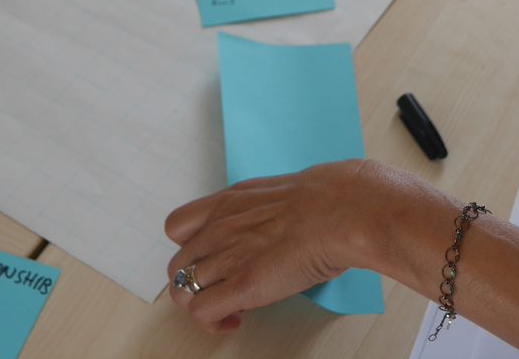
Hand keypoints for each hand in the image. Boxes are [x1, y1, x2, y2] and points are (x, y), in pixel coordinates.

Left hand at [164, 160, 388, 332]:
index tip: (211, 260)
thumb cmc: (325, 202)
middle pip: (178, 266)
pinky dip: (213, 322)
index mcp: (226, 203)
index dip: (189, 249)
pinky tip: (235, 320)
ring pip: (182, 291)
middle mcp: (218, 228)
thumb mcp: (277, 195)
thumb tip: (268, 231)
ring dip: (204, 306)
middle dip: (198, 284)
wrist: (341, 211)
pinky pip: (201, 311)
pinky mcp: (241, 285)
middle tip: (224, 291)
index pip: (177, 227)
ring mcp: (226, 256)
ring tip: (231, 310)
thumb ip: (258, 213)